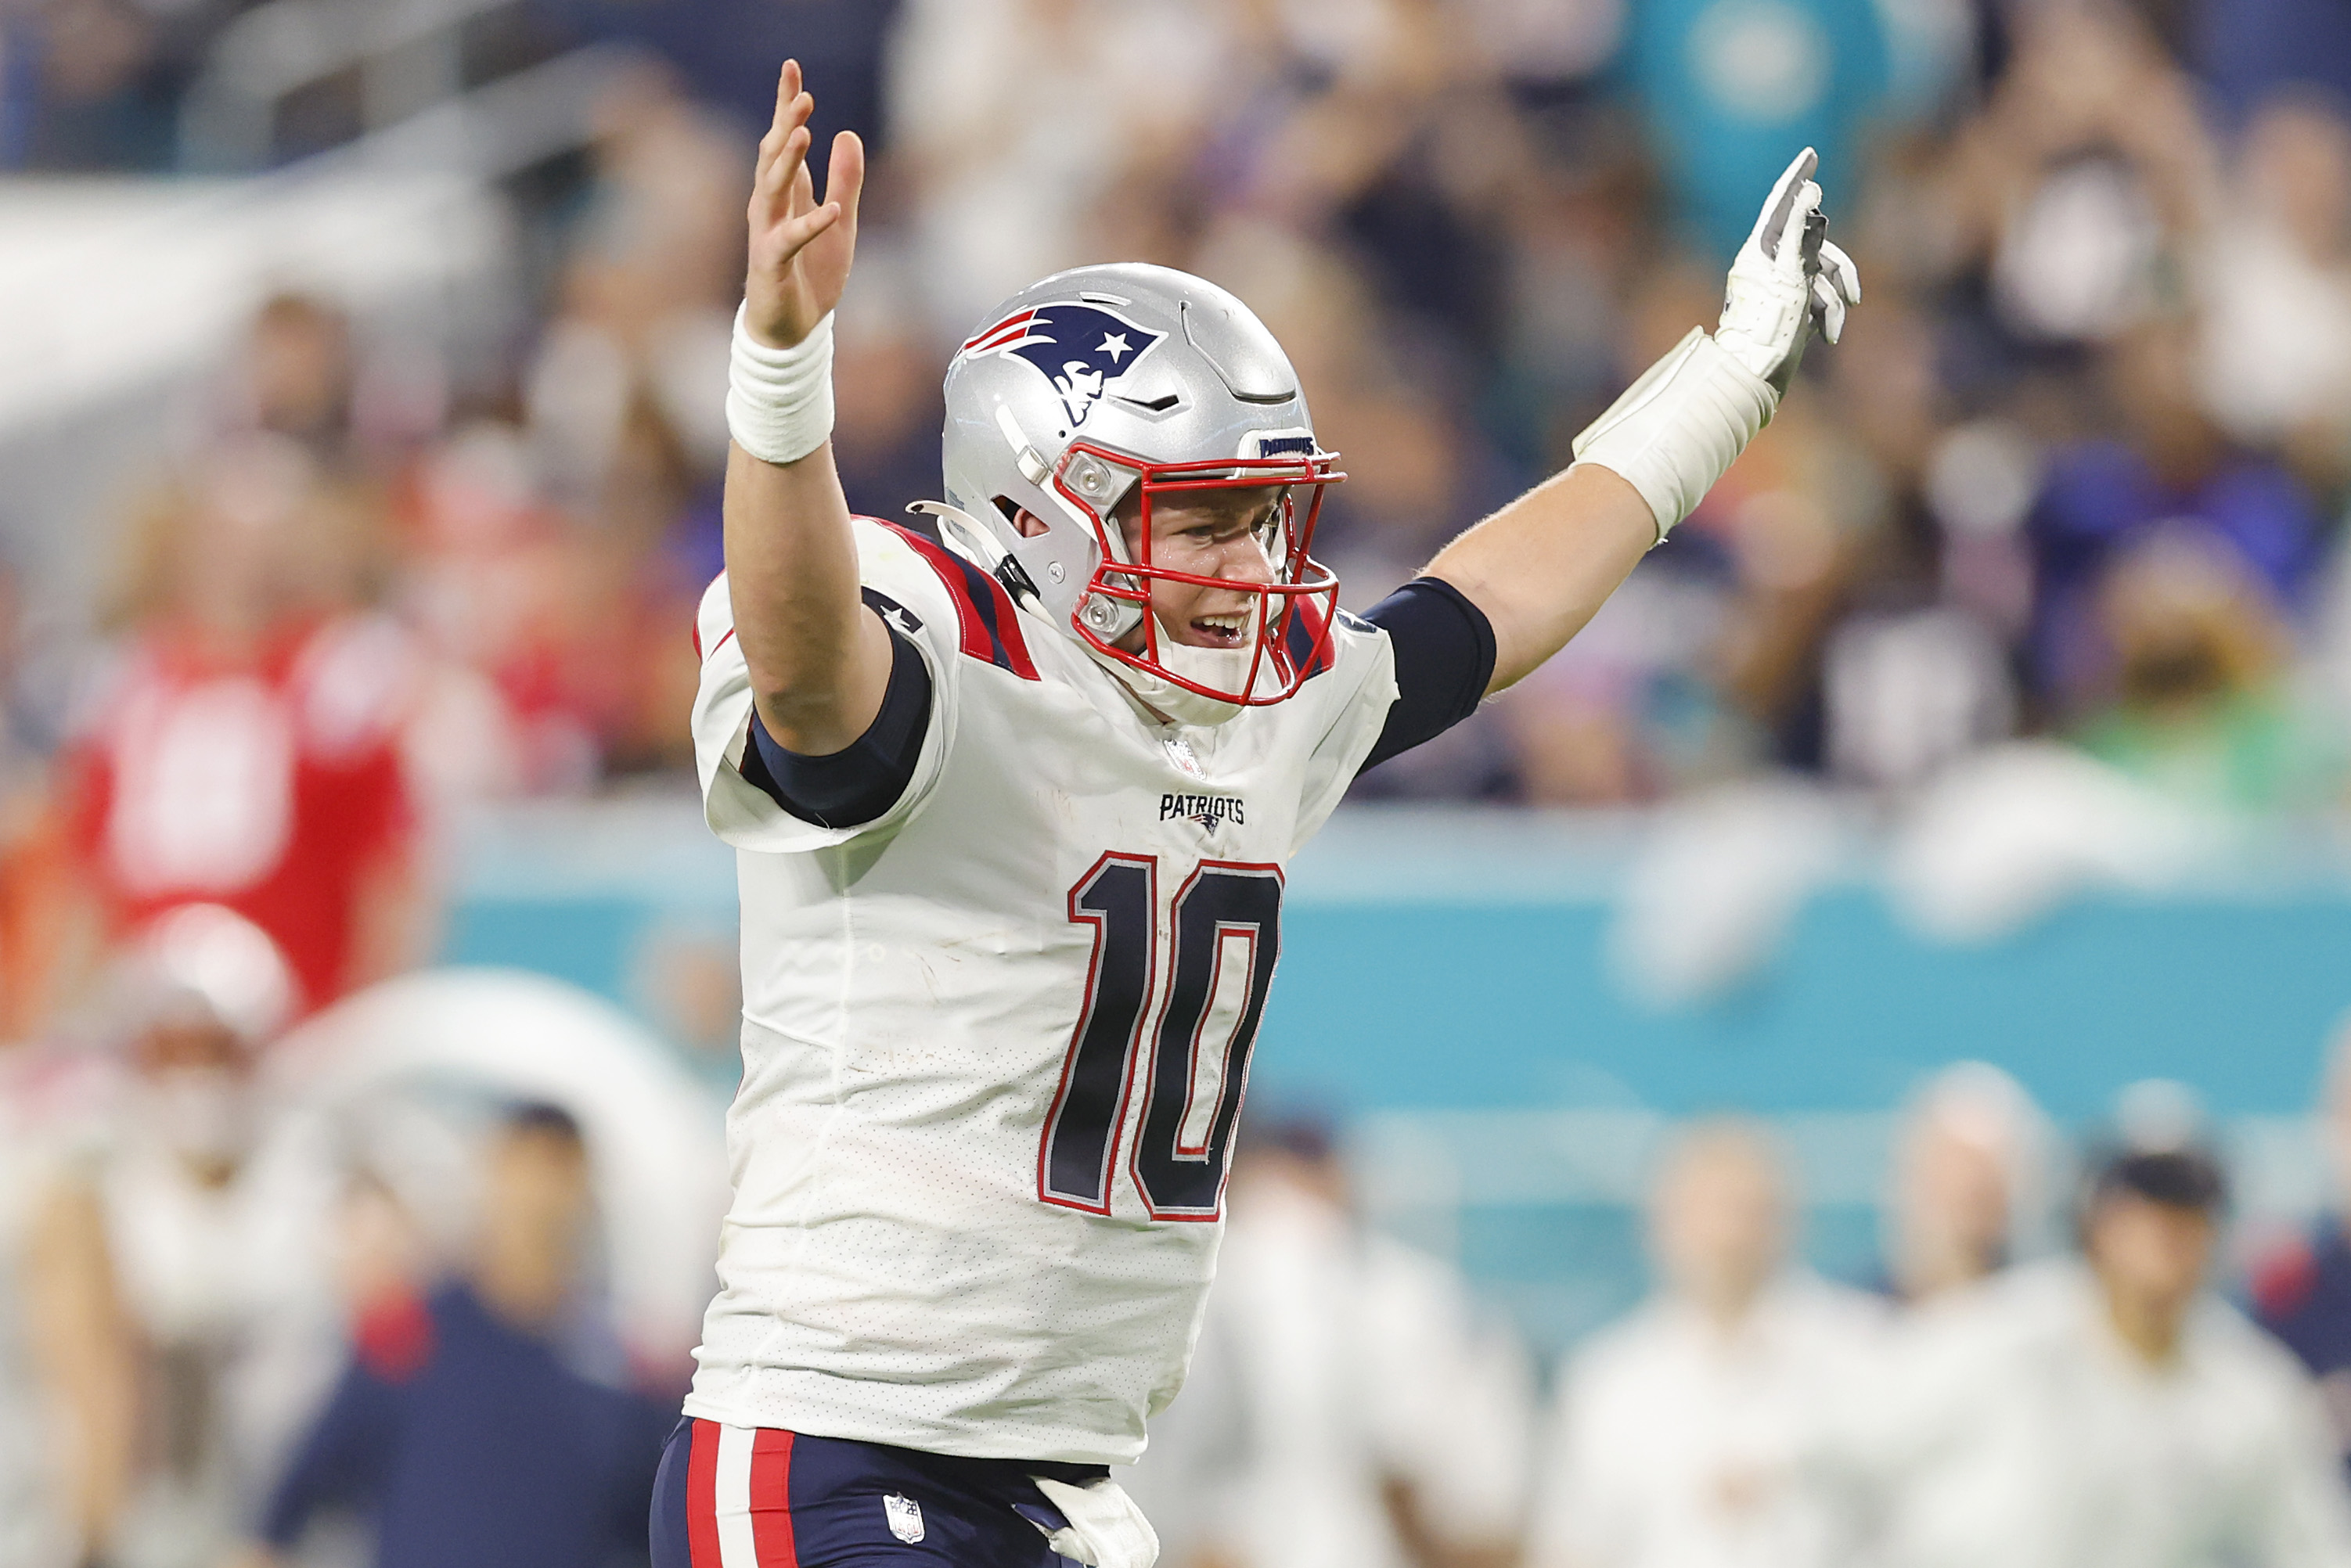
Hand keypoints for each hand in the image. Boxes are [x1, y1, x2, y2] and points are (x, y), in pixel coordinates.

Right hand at [744, 59, 865, 350]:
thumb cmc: (811, 275)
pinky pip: (790, 240)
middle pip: (773, 156)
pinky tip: (831, 210)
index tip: (792, 68)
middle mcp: (769, 207)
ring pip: (772, 190)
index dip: (785, 105)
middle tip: (801, 95)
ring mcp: (767, 234)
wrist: (793, 330)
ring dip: (786, 162)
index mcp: (784, 193)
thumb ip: (845, 180)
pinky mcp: (773, 265)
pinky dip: (811, 224)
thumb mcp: (841, 222)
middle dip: (784, 123)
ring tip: (802, 133)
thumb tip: (846, 133)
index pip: (782, 140)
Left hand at [1715, 148, 1861, 394]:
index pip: (1780, 203)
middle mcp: (1768, 263)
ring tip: (1832, 326)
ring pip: (1823, 273)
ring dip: (1834, 300)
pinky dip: (1828, 315)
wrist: (1758, 377)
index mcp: (1759, 249)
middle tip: (1852, 293)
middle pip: (1815, 243)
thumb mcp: (1791, 275)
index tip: (1810, 154)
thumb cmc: (1770, 326)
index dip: (1797, 178)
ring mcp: (1781, 286)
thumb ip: (1801, 233)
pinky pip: (1820, 297)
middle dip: (1838, 269)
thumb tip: (1810, 192)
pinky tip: (1828, 337)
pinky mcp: (1792, 307)